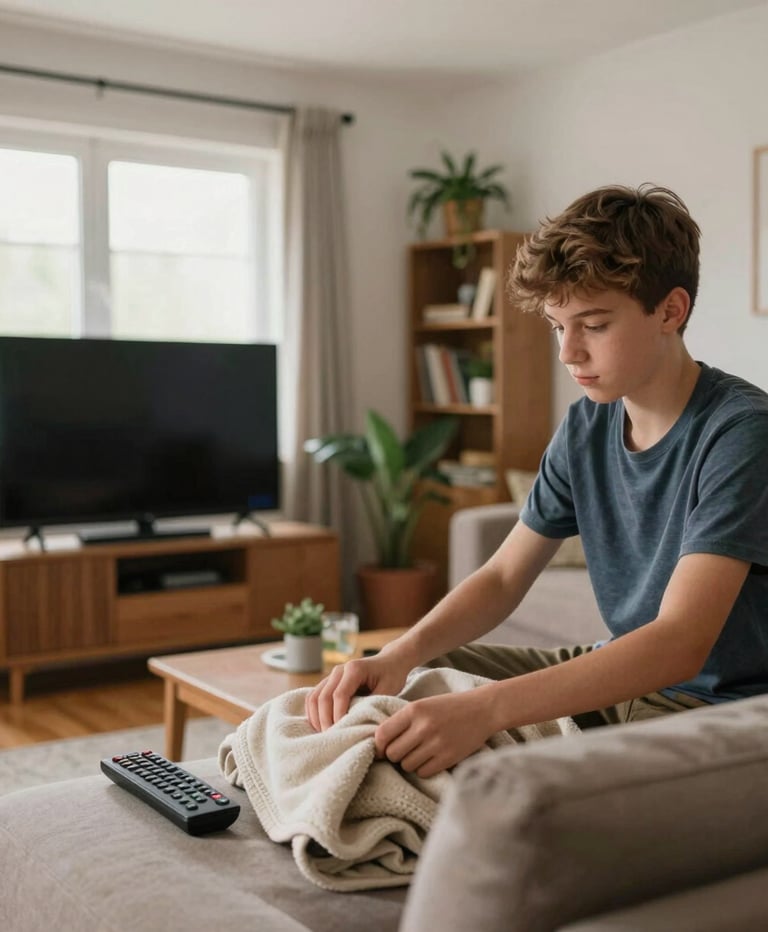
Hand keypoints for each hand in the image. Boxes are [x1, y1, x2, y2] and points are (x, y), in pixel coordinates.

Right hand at [305, 654, 410, 731]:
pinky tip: (319, 726)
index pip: (339, 695)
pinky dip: (313, 713)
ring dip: (316, 718)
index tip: (342, 732)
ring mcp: (331, 675)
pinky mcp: (328, 682)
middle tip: (331, 738)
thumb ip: (373, 704)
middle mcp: (339, 670)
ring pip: (314, 697)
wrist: (389, 661)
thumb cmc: (391, 676)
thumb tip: (359, 724)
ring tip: (325, 734)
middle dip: (325, 720)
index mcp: (354, 669)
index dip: (338, 715)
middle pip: (323, 697)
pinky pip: (313, 697)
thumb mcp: (388, 690)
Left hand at [374, 689, 494, 777]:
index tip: (383, 748)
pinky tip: (431, 758)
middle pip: (392, 753)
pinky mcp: (448, 758)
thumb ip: (403, 720)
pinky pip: (423, 772)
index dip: (379, 745)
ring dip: (409, 763)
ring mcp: (436, 743)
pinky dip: (423, 769)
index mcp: (414, 710)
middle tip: (403, 751)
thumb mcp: (424, 705)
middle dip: (394, 755)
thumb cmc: (449, 707)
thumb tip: (380, 743)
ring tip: (420, 753)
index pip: (382, 734)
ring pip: (406, 765)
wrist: (483, 710)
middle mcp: (423, 727)